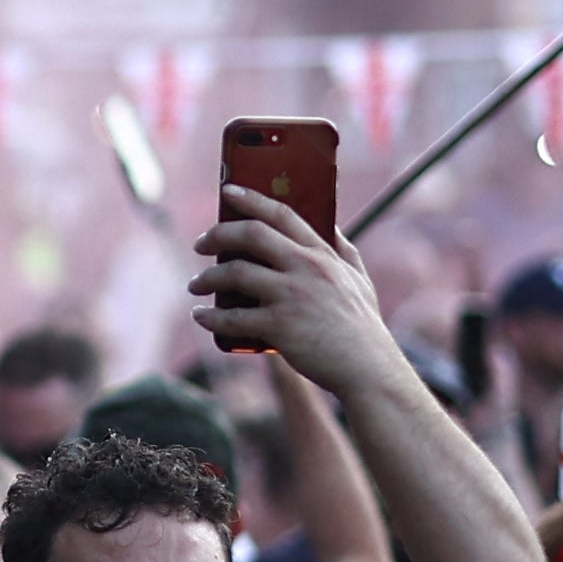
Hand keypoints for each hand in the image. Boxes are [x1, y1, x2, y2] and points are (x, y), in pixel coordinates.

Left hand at [192, 189, 397, 391]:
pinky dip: (211, 317)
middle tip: (200, 245)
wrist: (367, 369)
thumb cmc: (362, 327)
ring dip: (206, 278)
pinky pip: (233, 317)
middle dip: (217, 235)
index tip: (228, 192)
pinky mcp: (280, 327)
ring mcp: (293, 296)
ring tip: (195, 285)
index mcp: (323, 254)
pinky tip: (200, 316)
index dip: (252, 198)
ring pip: (235, 273)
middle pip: (251, 234)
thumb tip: (331, 225)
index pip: (282, 214)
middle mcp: (307, 268)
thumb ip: (344, 250)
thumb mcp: (360, 280)